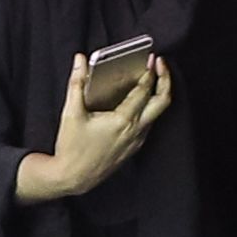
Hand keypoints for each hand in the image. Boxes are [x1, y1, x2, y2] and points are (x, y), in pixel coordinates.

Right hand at [22, 55, 172, 199]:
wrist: (72, 177)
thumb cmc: (72, 148)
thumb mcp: (72, 113)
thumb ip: (77, 83)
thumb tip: (80, 60)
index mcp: (123, 121)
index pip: (144, 91)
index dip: (149, 72)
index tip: (150, 59)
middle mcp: (135, 131)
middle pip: (162, 102)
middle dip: (165, 80)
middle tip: (159, 65)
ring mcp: (137, 141)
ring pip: (157, 114)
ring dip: (157, 95)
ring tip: (150, 79)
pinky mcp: (134, 147)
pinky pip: (148, 124)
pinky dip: (148, 109)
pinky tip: (137, 102)